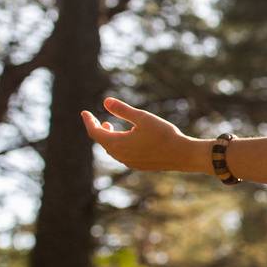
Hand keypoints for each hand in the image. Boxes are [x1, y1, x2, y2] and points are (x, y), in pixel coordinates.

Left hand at [80, 97, 199, 171]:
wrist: (182, 155)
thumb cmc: (163, 134)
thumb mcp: (143, 118)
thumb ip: (123, 110)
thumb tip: (106, 101)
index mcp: (118, 143)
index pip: (95, 132)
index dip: (88, 121)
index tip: (84, 112)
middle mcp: (120, 155)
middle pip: (102, 142)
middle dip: (98, 130)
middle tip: (98, 120)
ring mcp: (129, 162)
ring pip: (112, 150)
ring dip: (109, 138)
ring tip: (111, 128)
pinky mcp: (138, 165)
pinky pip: (122, 155)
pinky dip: (118, 145)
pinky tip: (128, 140)